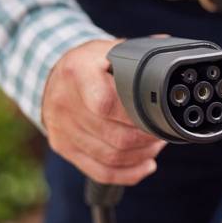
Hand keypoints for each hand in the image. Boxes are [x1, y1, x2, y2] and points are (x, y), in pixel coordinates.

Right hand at [42, 39, 165, 183]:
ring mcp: (62, 129)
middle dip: (146, 139)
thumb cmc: (88, 64)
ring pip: (110, 157)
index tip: (156, 116)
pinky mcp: (63, 147)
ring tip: (155, 145)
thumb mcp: (107, 50)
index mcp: (78, 72)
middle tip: (162, 133)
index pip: (106, 103)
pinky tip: (145, 165)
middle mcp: (65, 102)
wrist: (52, 77)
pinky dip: (127, 173)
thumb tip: (169, 49)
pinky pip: (99, 171)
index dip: (136, 116)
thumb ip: (136, 54)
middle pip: (114, 136)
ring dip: (141, 155)